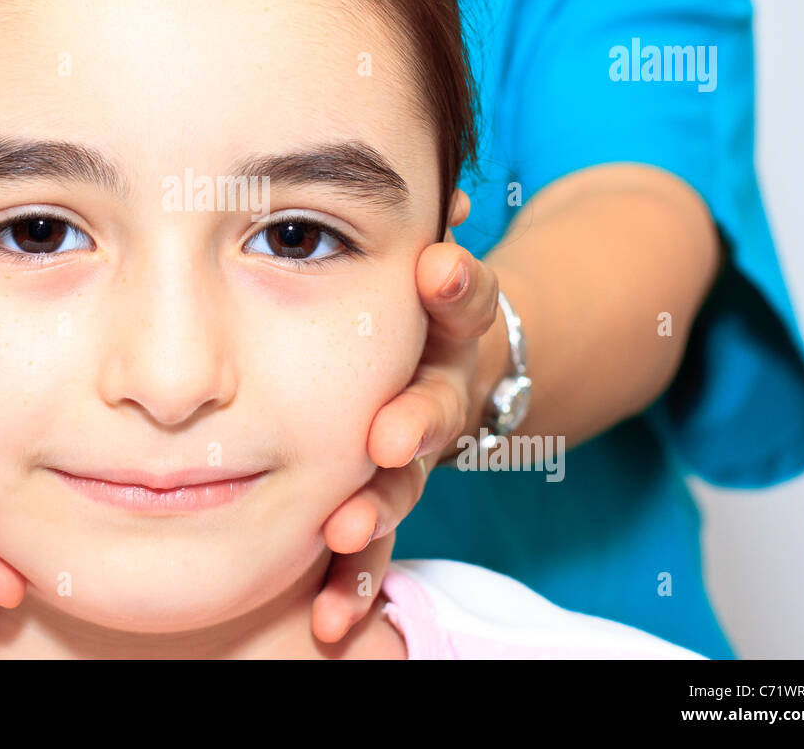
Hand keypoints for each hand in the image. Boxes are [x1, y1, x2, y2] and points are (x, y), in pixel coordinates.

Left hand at [310, 190, 500, 642]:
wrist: (473, 370)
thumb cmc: (430, 306)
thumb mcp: (439, 268)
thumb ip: (432, 242)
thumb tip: (449, 189)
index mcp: (453, 324)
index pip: (465, 299)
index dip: (457, 286)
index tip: (439, 269)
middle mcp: (445, 388)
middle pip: (437, 405)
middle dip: (413, 421)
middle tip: (387, 439)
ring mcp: (423, 451)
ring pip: (406, 482)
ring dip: (375, 508)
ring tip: (341, 536)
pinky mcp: (394, 497)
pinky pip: (377, 540)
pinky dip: (356, 576)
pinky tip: (330, 614)